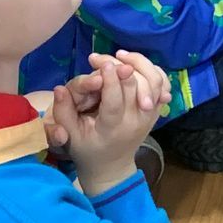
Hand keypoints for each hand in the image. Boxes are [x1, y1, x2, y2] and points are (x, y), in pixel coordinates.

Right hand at [48, 51, 165, 194]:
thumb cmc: (87, 149)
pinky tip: (136, 64)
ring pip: (155, 82)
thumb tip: (59, 88)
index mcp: (113, 129)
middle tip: (100, 59)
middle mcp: (136, 121)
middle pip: (137, 86)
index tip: (104, 62)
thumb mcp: (70, 135)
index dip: (111, 80)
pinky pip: (162, 85)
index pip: (116, 101)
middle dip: (120, 66)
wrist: (111, 166)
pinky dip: (153, 71)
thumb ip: (64, 111)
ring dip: (140, 64)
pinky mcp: (156, 110)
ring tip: (120, 56)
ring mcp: (149, 115)